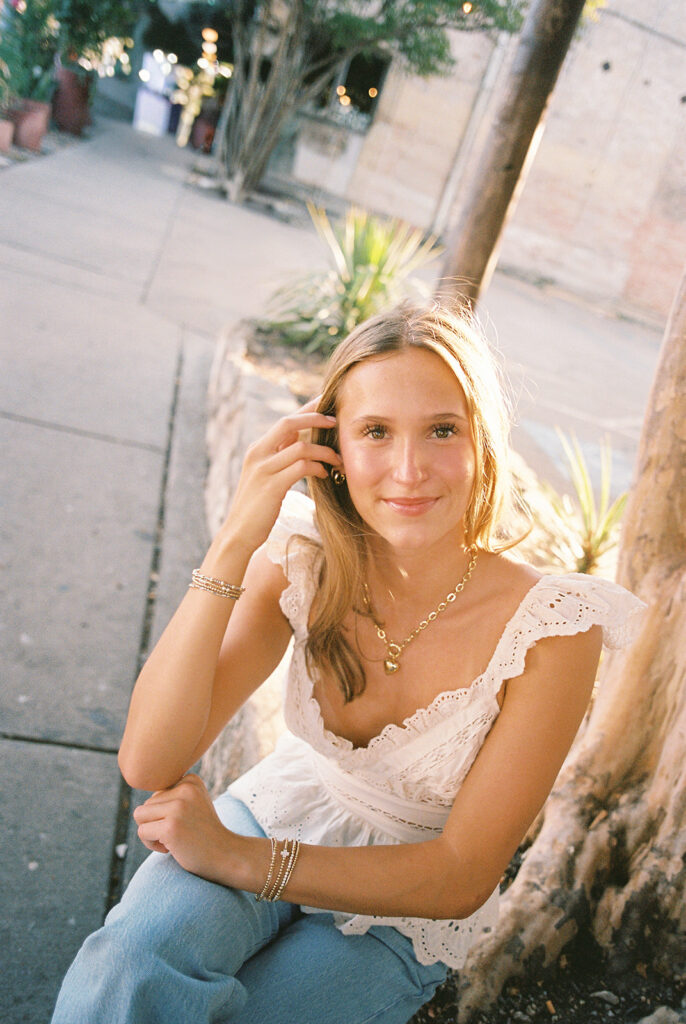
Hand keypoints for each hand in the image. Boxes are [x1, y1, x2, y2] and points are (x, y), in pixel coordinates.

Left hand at [133, 774, 242, 883]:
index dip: (164, 813)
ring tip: (172, 840)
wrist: (227, 855)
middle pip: (147, 804)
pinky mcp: (170, 826)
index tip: (183, 822)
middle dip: (155, 822)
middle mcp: (185, 789)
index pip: (157, 793)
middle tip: (177, 834)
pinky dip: (151, 844)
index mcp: (191, 780)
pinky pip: (142, 832)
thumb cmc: (205, 834)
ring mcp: (178, 807)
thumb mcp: (193, 804)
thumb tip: (141, 801)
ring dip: (150, 832)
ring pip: (140, 815)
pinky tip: (171, 848)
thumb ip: (172, 795)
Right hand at [223, 396, 339, 552]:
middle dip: (316, 418)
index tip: (327, 403)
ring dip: (325, 452)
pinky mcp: (272, 486)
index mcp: (257, 449)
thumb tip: (298, 438)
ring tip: (338, 461)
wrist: (239, 533)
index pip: (285, 421)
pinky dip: (318, 468)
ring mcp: (264, 470)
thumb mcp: (266, 475)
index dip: (307, 409)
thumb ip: (279, 456)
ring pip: (301, 447)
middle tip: (337, 421)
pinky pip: (302, 467)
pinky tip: (325, 475)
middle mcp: (258, 454)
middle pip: (289, 422)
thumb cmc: (257, 507)